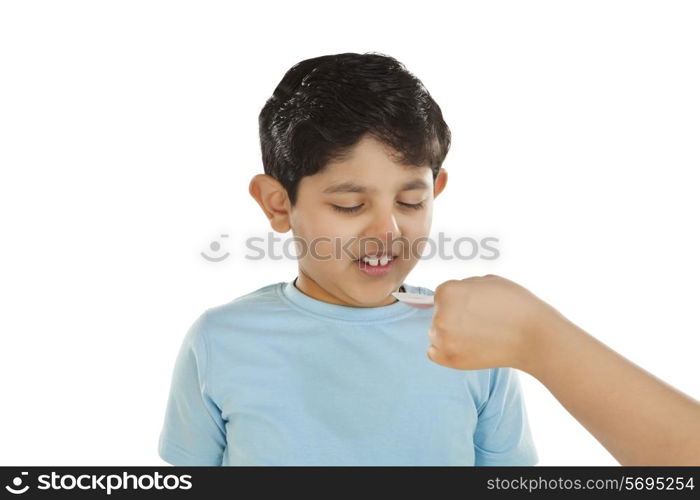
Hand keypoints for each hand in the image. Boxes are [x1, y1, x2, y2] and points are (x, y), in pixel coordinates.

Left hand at [426, 274, 558, 370]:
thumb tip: (448, 295)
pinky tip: (467, 347)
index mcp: (447, 291)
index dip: (459, 300)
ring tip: (477, 336)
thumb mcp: (487, 281)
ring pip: (436, 334)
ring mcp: (444, 339)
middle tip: (480, 322)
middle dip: (454, 317)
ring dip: (450, 334)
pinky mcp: (449, 359)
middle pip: (438, 314)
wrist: (534, 337)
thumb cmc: (515, 305)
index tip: (477, 307)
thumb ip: (463, 286)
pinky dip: (447, 351)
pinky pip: (434, 353)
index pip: (441, 295)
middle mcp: (440, 315)